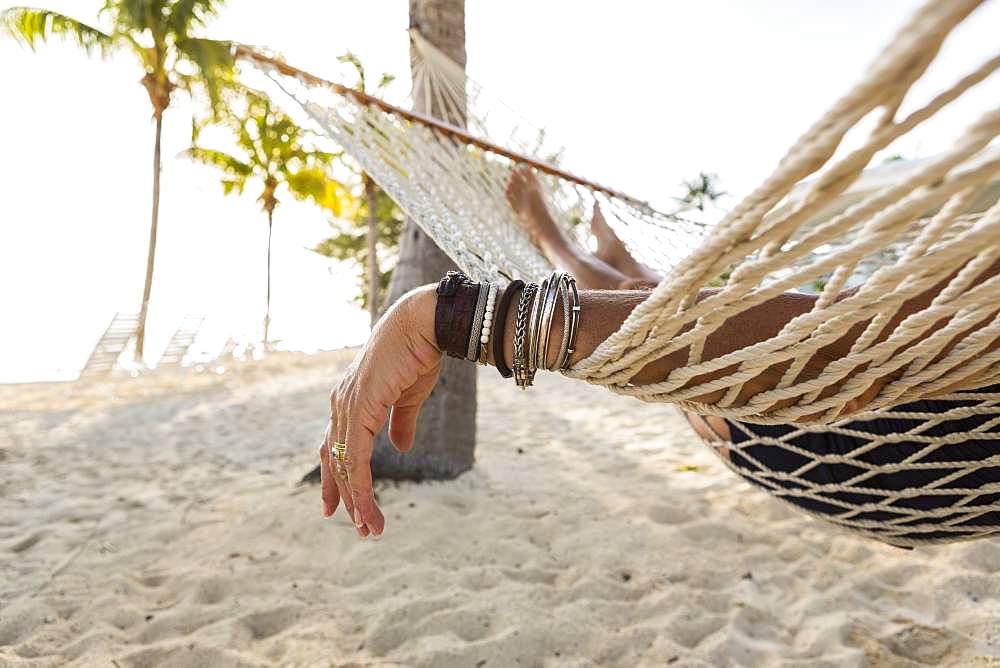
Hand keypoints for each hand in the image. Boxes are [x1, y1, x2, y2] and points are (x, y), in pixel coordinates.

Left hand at [318, 285, 441, 536]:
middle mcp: (341, 404)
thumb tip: (400, 448)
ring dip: (357, 500)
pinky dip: (361, 487)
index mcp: (351, 400)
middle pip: (336, 460)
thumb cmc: (418, 353)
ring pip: (346, 465)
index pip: (335, 445)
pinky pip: (357, 458)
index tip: (335, 507)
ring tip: (370, 528)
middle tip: (359, 526)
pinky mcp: (358, 409)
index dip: (335, 478)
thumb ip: (400, 423)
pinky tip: (367, 508)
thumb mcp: (409, 397)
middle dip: (345, 496)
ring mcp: (346, 406)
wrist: (422, 325)